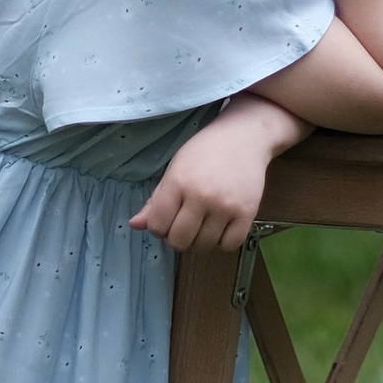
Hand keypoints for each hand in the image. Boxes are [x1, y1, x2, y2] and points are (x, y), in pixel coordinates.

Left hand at [130, 110, 272, 251]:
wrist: (243, 136)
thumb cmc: (205, 151)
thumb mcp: (175, 169)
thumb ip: (156, 200)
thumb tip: (135, 225)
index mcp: (178, 182)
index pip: (158, 225)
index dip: (159, 228)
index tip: (167, 220)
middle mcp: (201, 196)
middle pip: (179, 241)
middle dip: (178, 238)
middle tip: (185, 225)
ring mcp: (226, 206)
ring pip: (204, 246)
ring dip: (200, 241)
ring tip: (204, 224)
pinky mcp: (247, 213)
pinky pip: (229, 245)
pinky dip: (223, 242)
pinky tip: (221, 227)